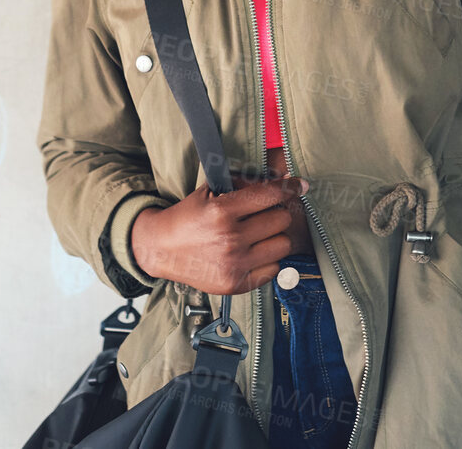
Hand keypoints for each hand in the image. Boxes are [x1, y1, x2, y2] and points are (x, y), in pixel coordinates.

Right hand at [130, 175, 309, 295]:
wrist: (162, 249)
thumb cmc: (189, 217)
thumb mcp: (211, 192)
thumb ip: (244, 184)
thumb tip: (280, 176)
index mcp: (222, 211)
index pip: (270, 195)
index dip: (289, 186)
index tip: (300, 184)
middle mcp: (230, 239)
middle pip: (282, 219)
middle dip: (276, 212)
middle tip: (264, 213)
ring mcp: (234, 264)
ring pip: (283, 245)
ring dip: (275, 237)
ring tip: (258, 234)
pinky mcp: (236, 285)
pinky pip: (274, 269)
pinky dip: (268, 260)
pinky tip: (253, 253)